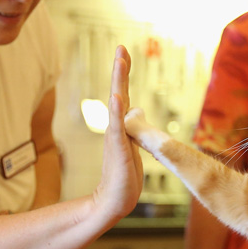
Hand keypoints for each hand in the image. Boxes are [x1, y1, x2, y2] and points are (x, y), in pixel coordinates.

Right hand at [91, 45, 142, 221]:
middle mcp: (116, 127)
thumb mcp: (132, 146)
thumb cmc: (124, 176)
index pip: (123, 94)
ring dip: (118, 82)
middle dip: (120, 69)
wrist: (113, 201)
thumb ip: (133, 127)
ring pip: (117, 104)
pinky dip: (116, 110)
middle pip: (118, 92)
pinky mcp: (117, 149)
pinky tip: (117, 96)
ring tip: (120, 61)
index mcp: (122, 126)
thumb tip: (134, 109)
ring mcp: (115, 136)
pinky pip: (116, 126)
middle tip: (121, 47)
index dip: (123, 74)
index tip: (124, 51)